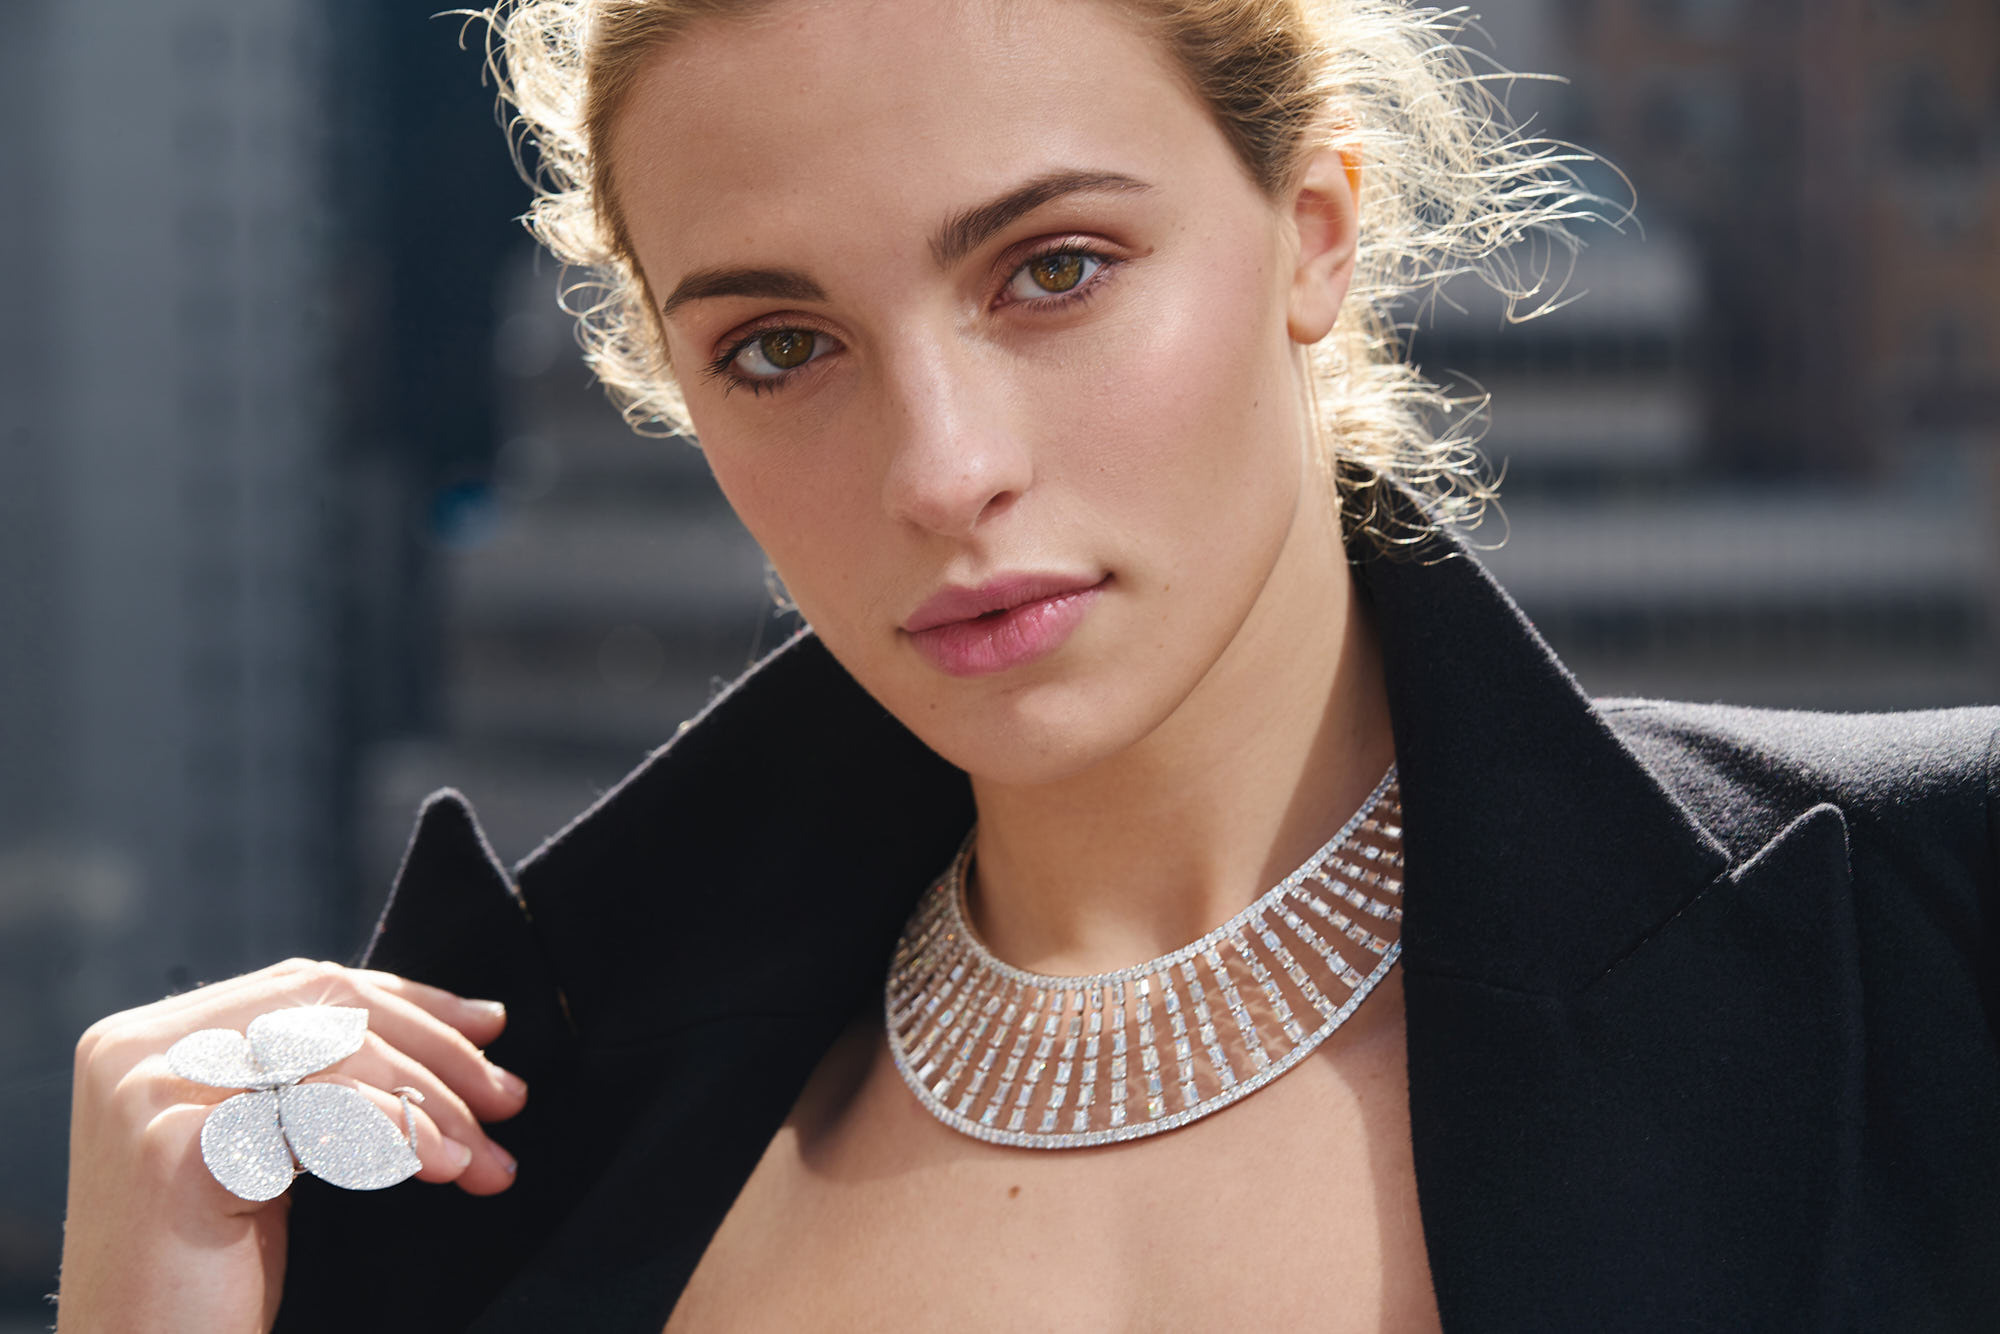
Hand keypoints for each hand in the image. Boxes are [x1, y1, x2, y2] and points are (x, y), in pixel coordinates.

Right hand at [58, 958, 529, 1333]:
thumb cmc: (209, 1273)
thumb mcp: (273, 1149)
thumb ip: (334, 1076)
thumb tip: (480, 1020)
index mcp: (154, 1036)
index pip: (309, 987)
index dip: (412, 1002)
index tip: (490, 1030)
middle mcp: (135, 1050)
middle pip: (328, 1012)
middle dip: (435, 1054)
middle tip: (506, 1103)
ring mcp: (149, 1095)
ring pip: (334, 1058)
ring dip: (427, 1105)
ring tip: (480, 1160)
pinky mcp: (175, 1151)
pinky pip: (316, 1113)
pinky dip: (390, 1132)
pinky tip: (434, 1165)